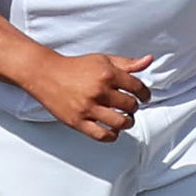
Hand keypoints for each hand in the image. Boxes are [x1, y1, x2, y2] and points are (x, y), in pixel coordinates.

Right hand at [30, 51, 155, 143]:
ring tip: (125, 119)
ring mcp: (88, 108)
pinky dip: (112, 135)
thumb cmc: (76, 67)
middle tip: (131, 107)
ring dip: (127, 122)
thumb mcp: (103, 60)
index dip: (145, 94)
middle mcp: (99, 91)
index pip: (137, 87)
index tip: (145, 97)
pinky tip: (112, 130)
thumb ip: (127, 63)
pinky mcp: (78, 122)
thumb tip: (148, 60)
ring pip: (120, 122)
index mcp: (107, 74)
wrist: (47, 74)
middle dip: (134, 107)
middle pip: (130, 106)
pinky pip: (102, 135)